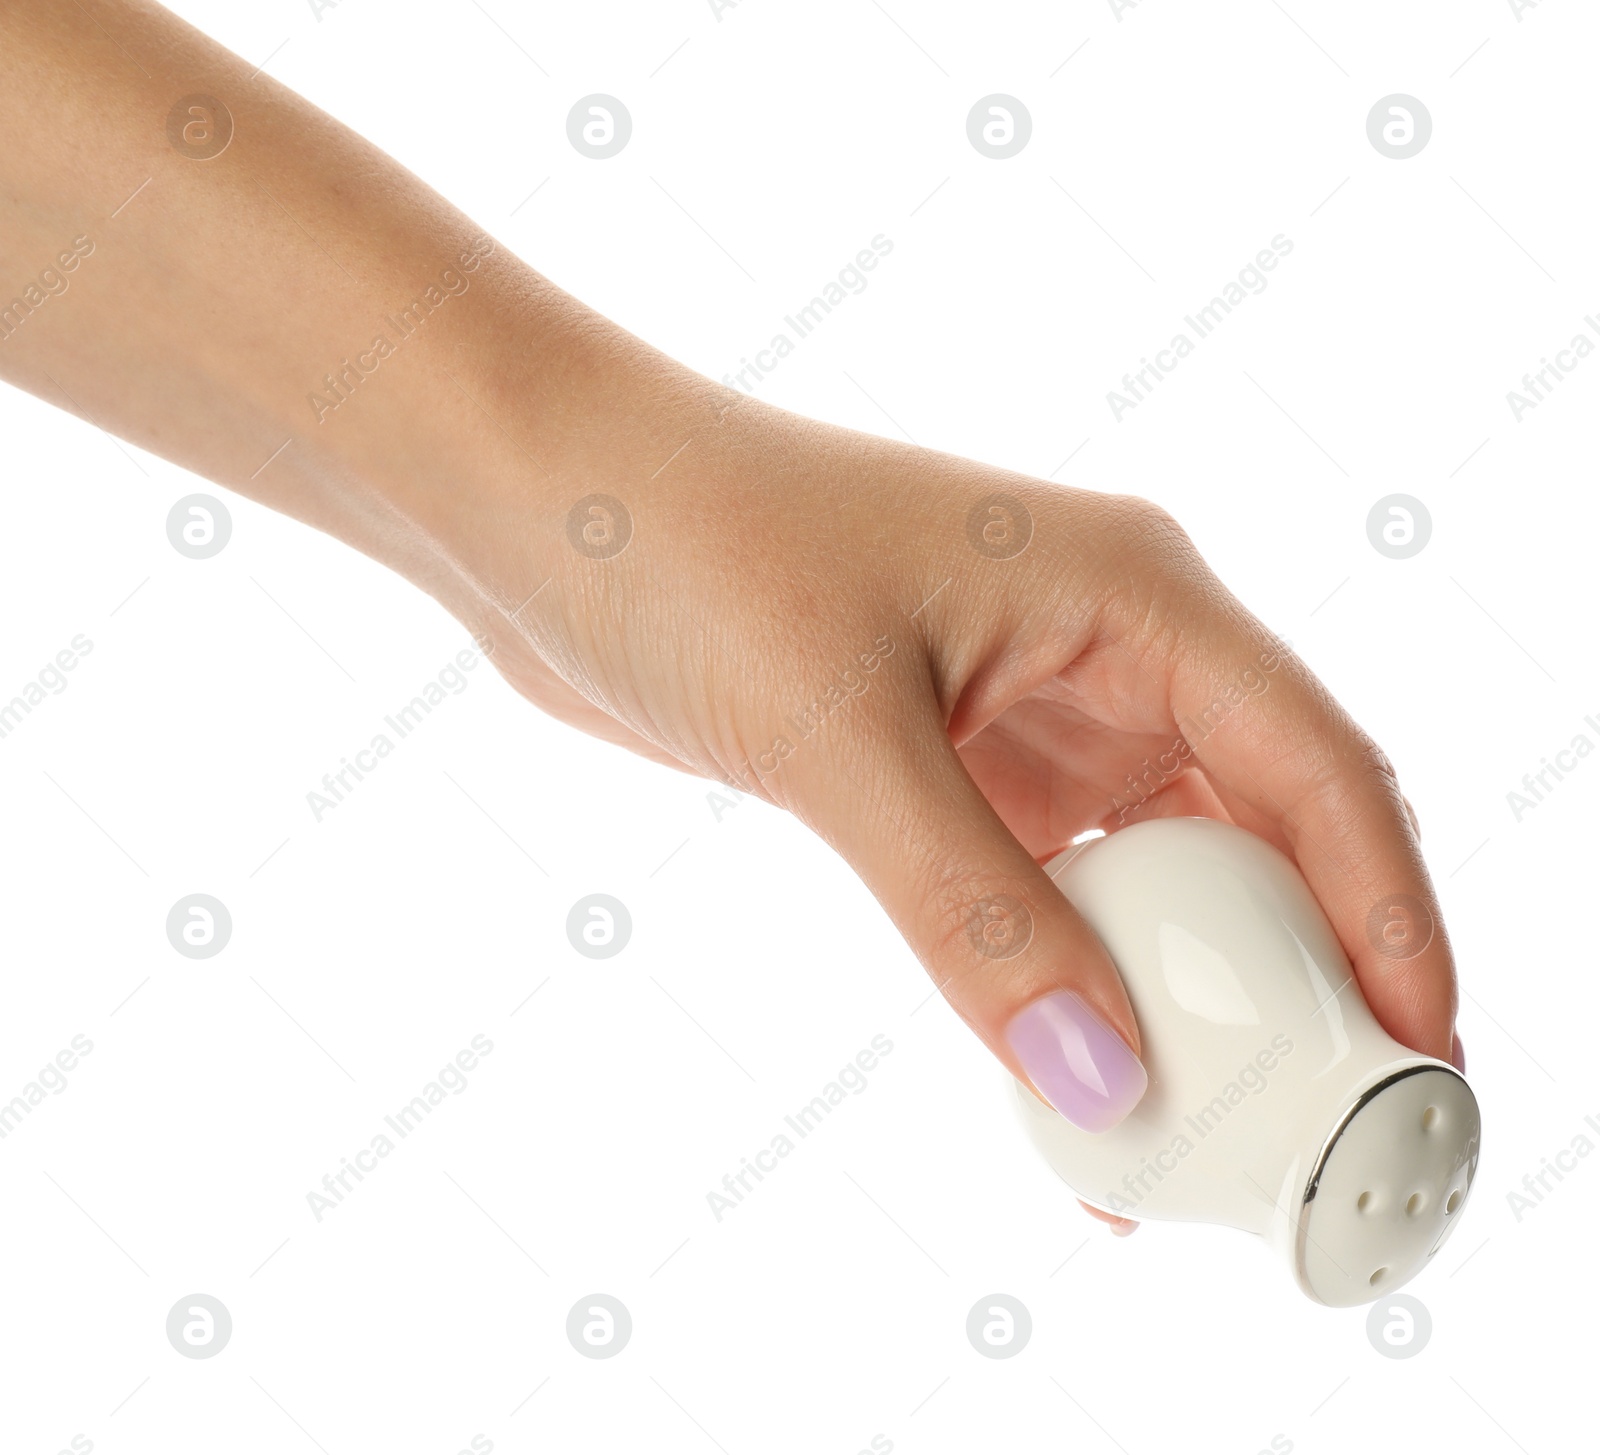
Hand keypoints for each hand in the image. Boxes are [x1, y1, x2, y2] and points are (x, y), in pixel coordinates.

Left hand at [440, 386, 1458, 1235]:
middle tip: (1327, 1115)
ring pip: (1155, 865)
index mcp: (1126, 589)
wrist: (548, 512)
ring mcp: (1023, 708)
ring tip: (1208, 1126)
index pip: (1314, 759)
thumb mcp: (843, 736)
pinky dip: (1071, 979)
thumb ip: (972, 911)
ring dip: (1182, 986)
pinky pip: (1049, 888)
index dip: (1390, 907)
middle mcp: (1099, 645)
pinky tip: (1070, 1080)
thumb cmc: (691, 550)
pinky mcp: (948, 765)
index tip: (1426, 1044)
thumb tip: (1098, 1082)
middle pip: (1258, 821)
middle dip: (1304, 963)